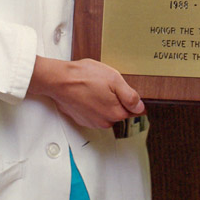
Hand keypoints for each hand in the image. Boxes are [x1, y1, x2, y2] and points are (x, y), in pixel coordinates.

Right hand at [28, 56, 144, 128]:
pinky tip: (87, 92)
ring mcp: (92, 122)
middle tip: (106, 85)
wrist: (59, 80)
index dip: (130, 98)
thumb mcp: (113, 79)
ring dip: (104, 101)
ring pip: (106, 112)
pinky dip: (93, 104)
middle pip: (119, 111)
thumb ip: (130, 95)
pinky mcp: (82, 119)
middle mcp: (105, 122)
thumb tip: (140, 107)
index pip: (133, 110)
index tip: (123, 90)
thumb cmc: (84, 77)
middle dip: (116, 98)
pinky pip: (94, 112)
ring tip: (95, 87)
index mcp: (115, 113)